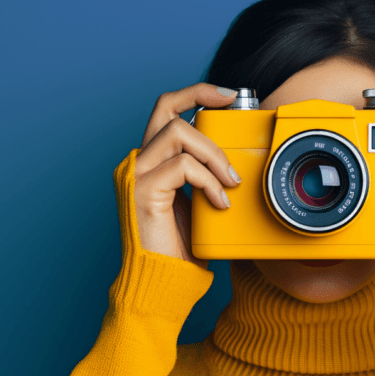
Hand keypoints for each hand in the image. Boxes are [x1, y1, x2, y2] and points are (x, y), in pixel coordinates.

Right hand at [133, 83, 240, 267]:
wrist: (165, 283)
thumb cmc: (182, 248)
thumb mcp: (199, 201)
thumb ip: (206, 174)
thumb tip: (238, 155)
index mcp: (151, 161)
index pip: (166, 110)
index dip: (195, 92)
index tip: (228, 95)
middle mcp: (137, 162)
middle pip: (166, 107)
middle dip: (202, 98)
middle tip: (233, 106)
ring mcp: (136, 174)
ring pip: (179, 132)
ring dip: (214, 153)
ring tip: (229, 181)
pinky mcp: (142, 190)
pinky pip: (184, 166)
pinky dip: (208, 181)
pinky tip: (219, 202)